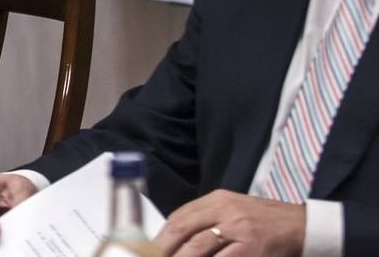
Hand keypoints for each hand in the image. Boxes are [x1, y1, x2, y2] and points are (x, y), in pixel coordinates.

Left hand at [155, 190, 304, 256]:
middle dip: (164, 250)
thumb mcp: (233, 211)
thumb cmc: (264, 222)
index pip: (179, 218)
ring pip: (198, 248)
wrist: (303, 227)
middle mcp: (225, 211)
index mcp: (217, 200)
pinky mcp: (253, 249)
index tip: (146, 251)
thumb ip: (206, 221)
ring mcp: (239, 230)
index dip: (160, 237)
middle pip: (183, 231)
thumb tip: (174, 241)